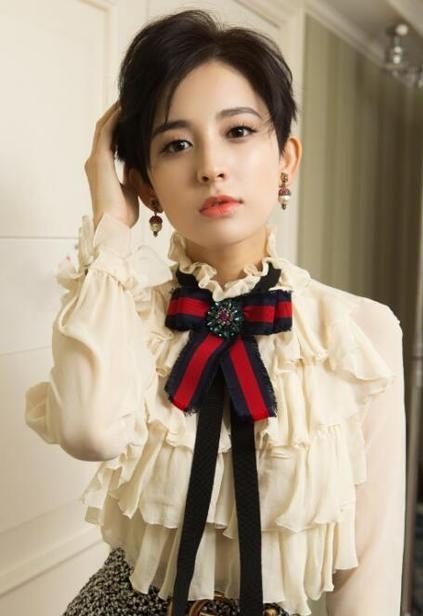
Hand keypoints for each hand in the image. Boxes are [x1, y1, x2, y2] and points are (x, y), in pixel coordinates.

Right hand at [84, 101, 139, 229]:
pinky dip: (114, 119)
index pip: (109, 142)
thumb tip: (136, 165)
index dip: (117, 127)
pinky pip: (106, 132)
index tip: (130, 116)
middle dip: (115, 115)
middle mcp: (95, 162)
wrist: (113, 224)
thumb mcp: (130, 190)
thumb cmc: (122, 214)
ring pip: (103, 128)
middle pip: (104, 130)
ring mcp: (96, 160)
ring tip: (126, 100)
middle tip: (128, 101)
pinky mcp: (99, 160)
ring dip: (114, 112)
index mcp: (101, 169)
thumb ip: (130, 175)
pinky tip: (124, 109)